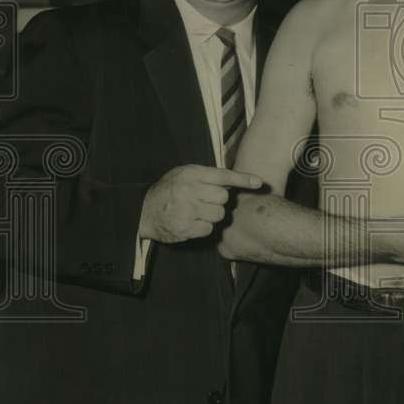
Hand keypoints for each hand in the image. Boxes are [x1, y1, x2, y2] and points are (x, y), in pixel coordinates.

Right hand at [139, 165, 262, 242]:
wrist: (144, 211)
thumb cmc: (169, 190)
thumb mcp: (183, 175)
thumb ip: (206, 176)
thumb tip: (234, 179)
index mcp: (191, 174)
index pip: (223, 176)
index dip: (243, 179)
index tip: (259, 183)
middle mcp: (189, 190)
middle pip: (223, 198)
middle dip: (219, 201)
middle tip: (206, 201)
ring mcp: (187, 209)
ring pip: (218, 214)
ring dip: (212, 215)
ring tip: (198, 212)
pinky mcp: (185, 227)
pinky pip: (209, 229)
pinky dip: (204, 228)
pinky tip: (193, 222)